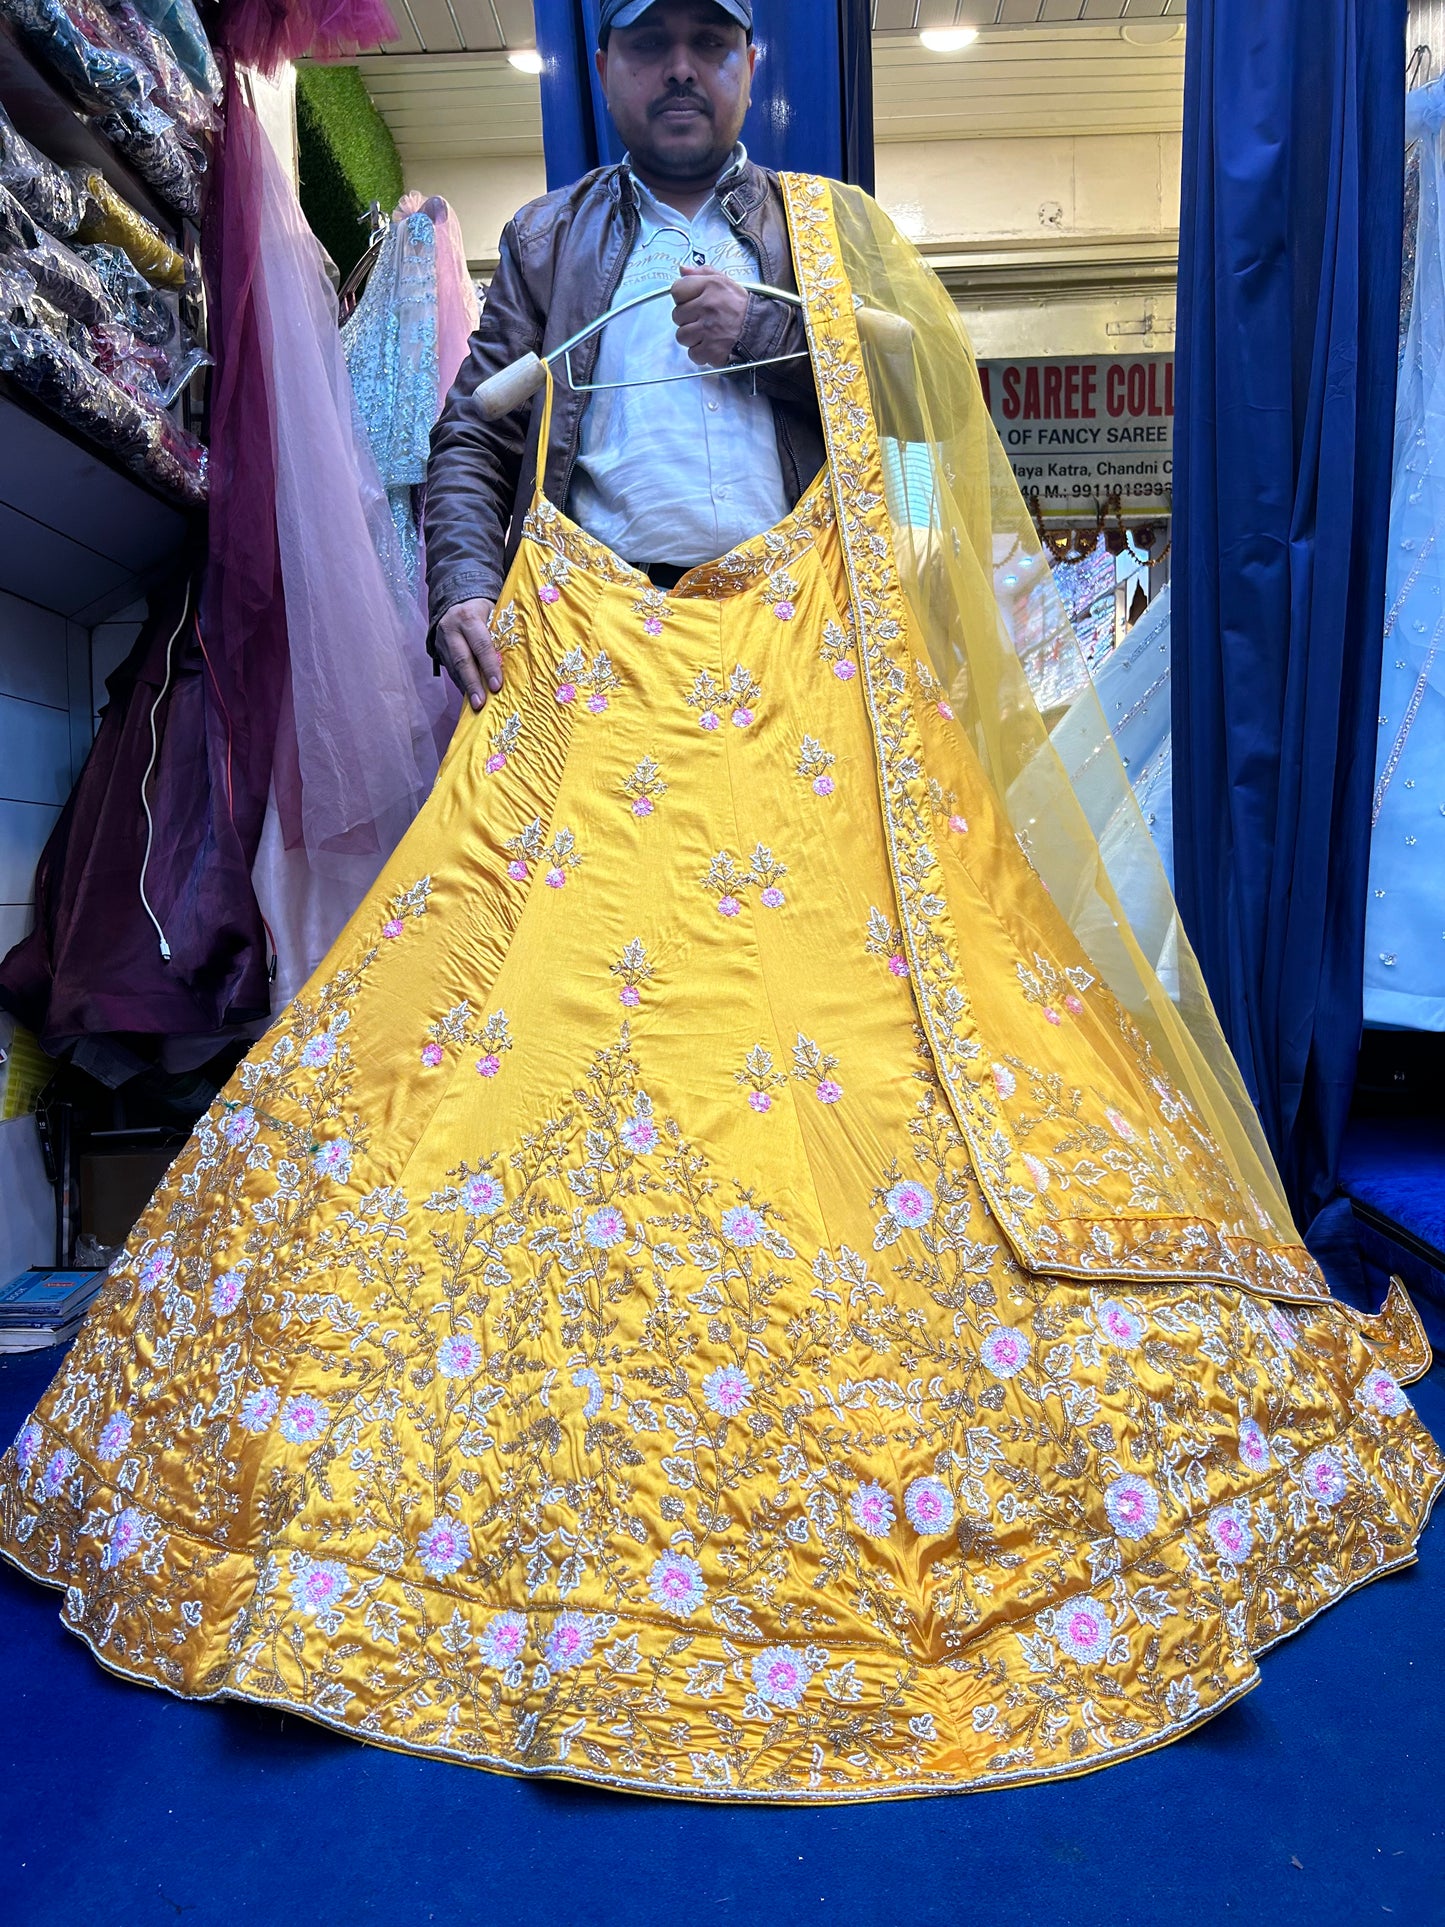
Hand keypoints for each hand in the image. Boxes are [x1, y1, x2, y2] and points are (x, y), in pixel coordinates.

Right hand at [435, 597, 499, 711]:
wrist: (457, 600)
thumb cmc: (484, 610)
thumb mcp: (494, 614)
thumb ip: (500, 634)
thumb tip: (516, 662)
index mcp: (469, 617)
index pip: (481, 645)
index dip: (490, 667)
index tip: (497, 686)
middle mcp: (452, 628)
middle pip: (462, 660)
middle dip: (473, 684)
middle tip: (480, 703)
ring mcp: (442, 640)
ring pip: (454, 668)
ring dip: (465, 687)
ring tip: (476, 706)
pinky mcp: (438, 649)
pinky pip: (450, 669)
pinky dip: (461, 683)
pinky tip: (469, 695)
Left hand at [671, 264, 748, 367]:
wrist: (762, 330)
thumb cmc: (742, 307)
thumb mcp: (725, 282)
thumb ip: (703, 273)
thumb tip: (683, 270)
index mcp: (710, 286)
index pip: (677, 290)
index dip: (682, 298)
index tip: (691, 302)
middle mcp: (707, 306)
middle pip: (677, 315)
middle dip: (687, 319)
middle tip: (703, 320)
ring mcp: (708, 330)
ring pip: (682, 336)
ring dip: (692, 337)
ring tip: (707, 333)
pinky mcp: (711, 350)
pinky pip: (692, 353)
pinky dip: (700, 353)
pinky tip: (711, 346)